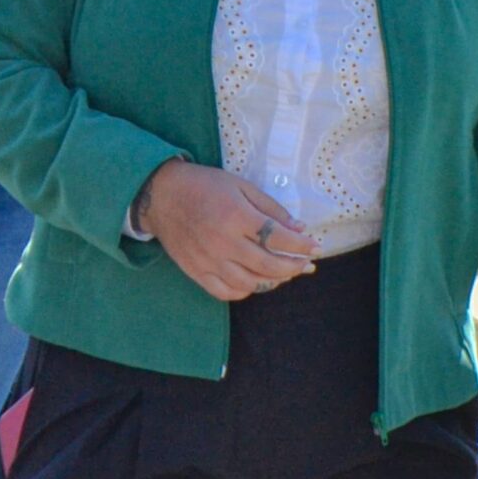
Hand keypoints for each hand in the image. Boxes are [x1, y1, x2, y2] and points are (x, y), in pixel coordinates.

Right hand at [137, 158, 317, 300]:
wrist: (161, 195)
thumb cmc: (204, 186)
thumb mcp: (240, 185)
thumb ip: (270, 208)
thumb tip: (299, 228)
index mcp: (235, 215)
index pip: (278, 238)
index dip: (302, 245)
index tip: (316, 247)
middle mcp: (223, 242)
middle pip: (268, 265)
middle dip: (294, 267)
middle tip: (306, 265)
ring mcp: (209, 260)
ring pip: (251, 283)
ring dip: (274, 281)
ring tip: (284, 273)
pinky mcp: (197, 272)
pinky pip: (227, 292)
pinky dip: (246, 290)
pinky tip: (255, 280)